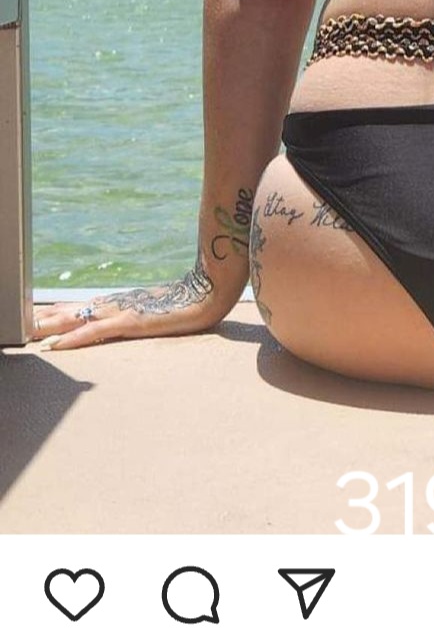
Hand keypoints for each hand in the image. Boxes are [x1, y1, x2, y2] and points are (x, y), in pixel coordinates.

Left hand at [31, 262, 228, 351]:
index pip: (83, 306)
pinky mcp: (130, 321)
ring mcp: (122, 311)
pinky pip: (96, 331)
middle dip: (47, 318)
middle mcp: (116, 303)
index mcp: (122, 302)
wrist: (209, 290)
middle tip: (21, 325)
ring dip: (51, 326)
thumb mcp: (163, 310)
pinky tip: (57, 345)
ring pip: (77, 318)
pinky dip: (74, 338)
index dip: (59, 311)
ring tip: (28, 333)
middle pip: (72, 310)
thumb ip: (147, 313)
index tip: (39, 316)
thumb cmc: (191, 300)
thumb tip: (137, 318)